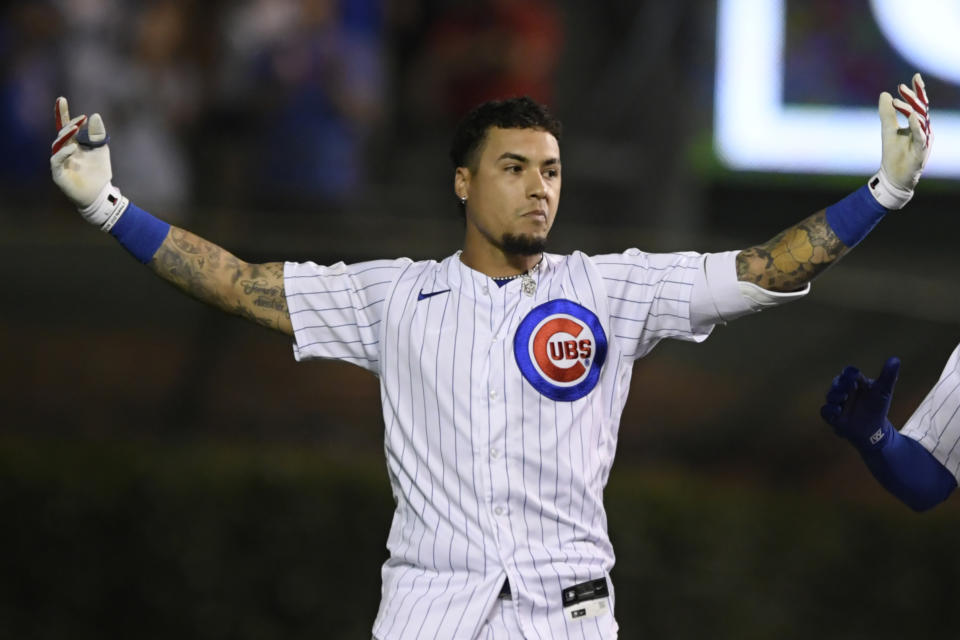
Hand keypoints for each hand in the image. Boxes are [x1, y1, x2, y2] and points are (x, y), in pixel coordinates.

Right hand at [49, 97, 126, 229]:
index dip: (62, 113)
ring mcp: (60, 162)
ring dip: (66, 135)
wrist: (100, 195)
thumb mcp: (102, 150)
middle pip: (61, 133)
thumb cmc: (99, 173)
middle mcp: (63, 151)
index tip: (62, 99)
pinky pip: (56, 160)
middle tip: (80, 119)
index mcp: (73, 144)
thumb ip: (98, 134)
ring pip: (57, 145)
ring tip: (76, 128)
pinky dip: (64, 153)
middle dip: (68, 124)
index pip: (65, 126)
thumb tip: (95, 115)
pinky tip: (73, 147)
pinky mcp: (58, 174)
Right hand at [820, 357, 900, 448]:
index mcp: (855, 382)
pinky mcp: (832, 416)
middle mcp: (843, 391)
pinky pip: (825, 411)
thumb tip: (895, 359)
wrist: (873, 429)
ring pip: (830, 396)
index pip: (849, 374)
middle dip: (840, 384)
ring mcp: (837, 403)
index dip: (850, 374)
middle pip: (837, 383)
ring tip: (843, 397)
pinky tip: (838, 410)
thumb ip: (888, 375)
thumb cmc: (876, 407)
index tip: (855, 375)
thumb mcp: (884, 391)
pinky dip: (829, 410)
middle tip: (849, 385)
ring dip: (835, 395)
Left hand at [870, 73, 931, 209]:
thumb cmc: (893, 154)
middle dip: (912, 97)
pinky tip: (912, 117)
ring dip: (911, 110)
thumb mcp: (888, 130)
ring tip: (900, 101)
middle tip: (901, 87)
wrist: (893, 177)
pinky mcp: (921, 151)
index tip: (914, 78)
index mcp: (917, 124)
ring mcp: (924, 140)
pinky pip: (921, 136)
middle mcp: (924, 130)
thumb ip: (887, 113)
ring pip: (921, 120)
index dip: (918, 91)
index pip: (920, 104)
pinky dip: (916, 127)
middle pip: (921, 109)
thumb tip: (885, 94)